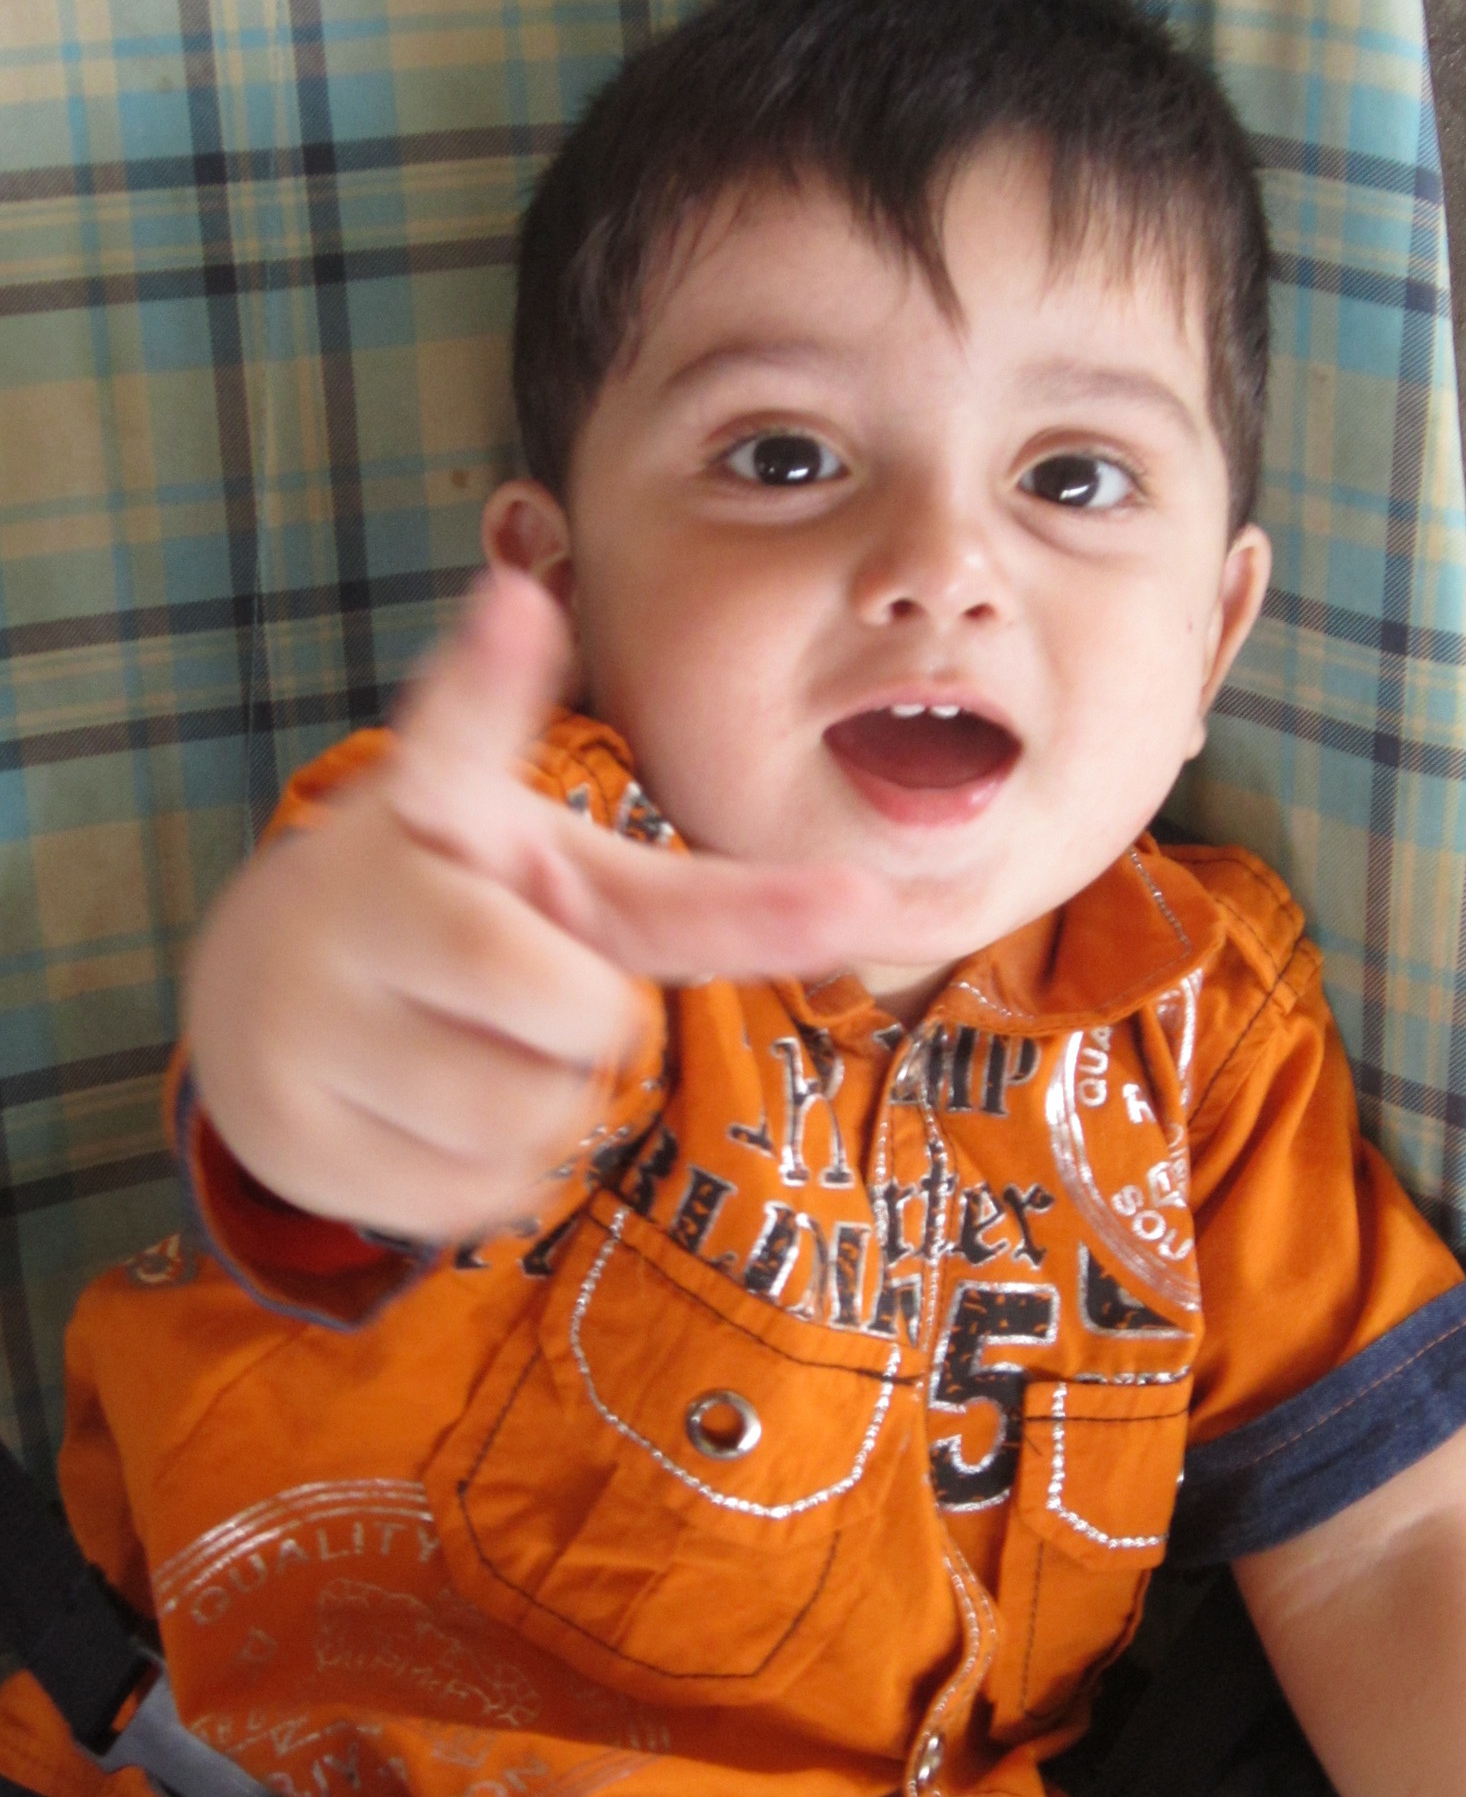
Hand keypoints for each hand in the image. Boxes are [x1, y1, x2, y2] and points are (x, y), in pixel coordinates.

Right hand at [184, 571, 887, 1239]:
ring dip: (554, 1111)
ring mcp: (306, 1020)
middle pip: (578, 1013)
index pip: (462, 742)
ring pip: (530, 1121)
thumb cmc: (460, 916)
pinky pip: (474, 1198)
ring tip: (483, 1049)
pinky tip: (435, 1114)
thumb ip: (710, 902)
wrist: (268, 996)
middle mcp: (357, 899)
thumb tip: (867, 898)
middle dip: (595, 1024)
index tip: (517, 598)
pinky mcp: (290, 1133)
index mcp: (431, 812)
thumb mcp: (564, 882)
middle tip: (537, 993)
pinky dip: (498, 1177)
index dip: (495, 673)